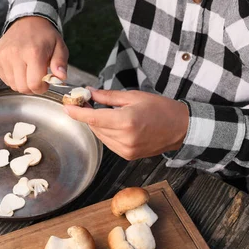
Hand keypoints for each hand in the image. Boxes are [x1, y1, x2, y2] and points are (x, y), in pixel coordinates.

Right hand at [0, 16, 67, 94]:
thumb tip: (61, 78)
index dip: (41, 88)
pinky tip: (19, 69)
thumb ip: (60, 63)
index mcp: (33, 52)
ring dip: (22, 83)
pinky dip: (13, 78)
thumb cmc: (44, 35)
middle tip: (37, 78)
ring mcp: (3, 57)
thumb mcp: (59, 46)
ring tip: (28, 71)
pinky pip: (4, 79)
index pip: (34, 84)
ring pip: (13, 85)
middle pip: (22, 87)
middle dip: (32, 87)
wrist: (27, 21)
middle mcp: (16, 55)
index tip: (45, 83)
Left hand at [64, 89, 189, 160]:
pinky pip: (109, 143)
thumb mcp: (134, 96)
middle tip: (85, 102)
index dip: (77, 113)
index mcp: (126, 121)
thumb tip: (89, 93)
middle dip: (88, 115)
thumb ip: (108, 97)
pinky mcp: (128, 156)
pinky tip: (114, 124)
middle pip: (95, 127)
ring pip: (100, 136)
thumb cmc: (161, 109)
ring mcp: (126, 150)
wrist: (181, 128)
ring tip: (104, 112)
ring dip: (97, 124)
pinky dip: (106, 133)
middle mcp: (125, 138)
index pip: (93, 118)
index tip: (67, 106)